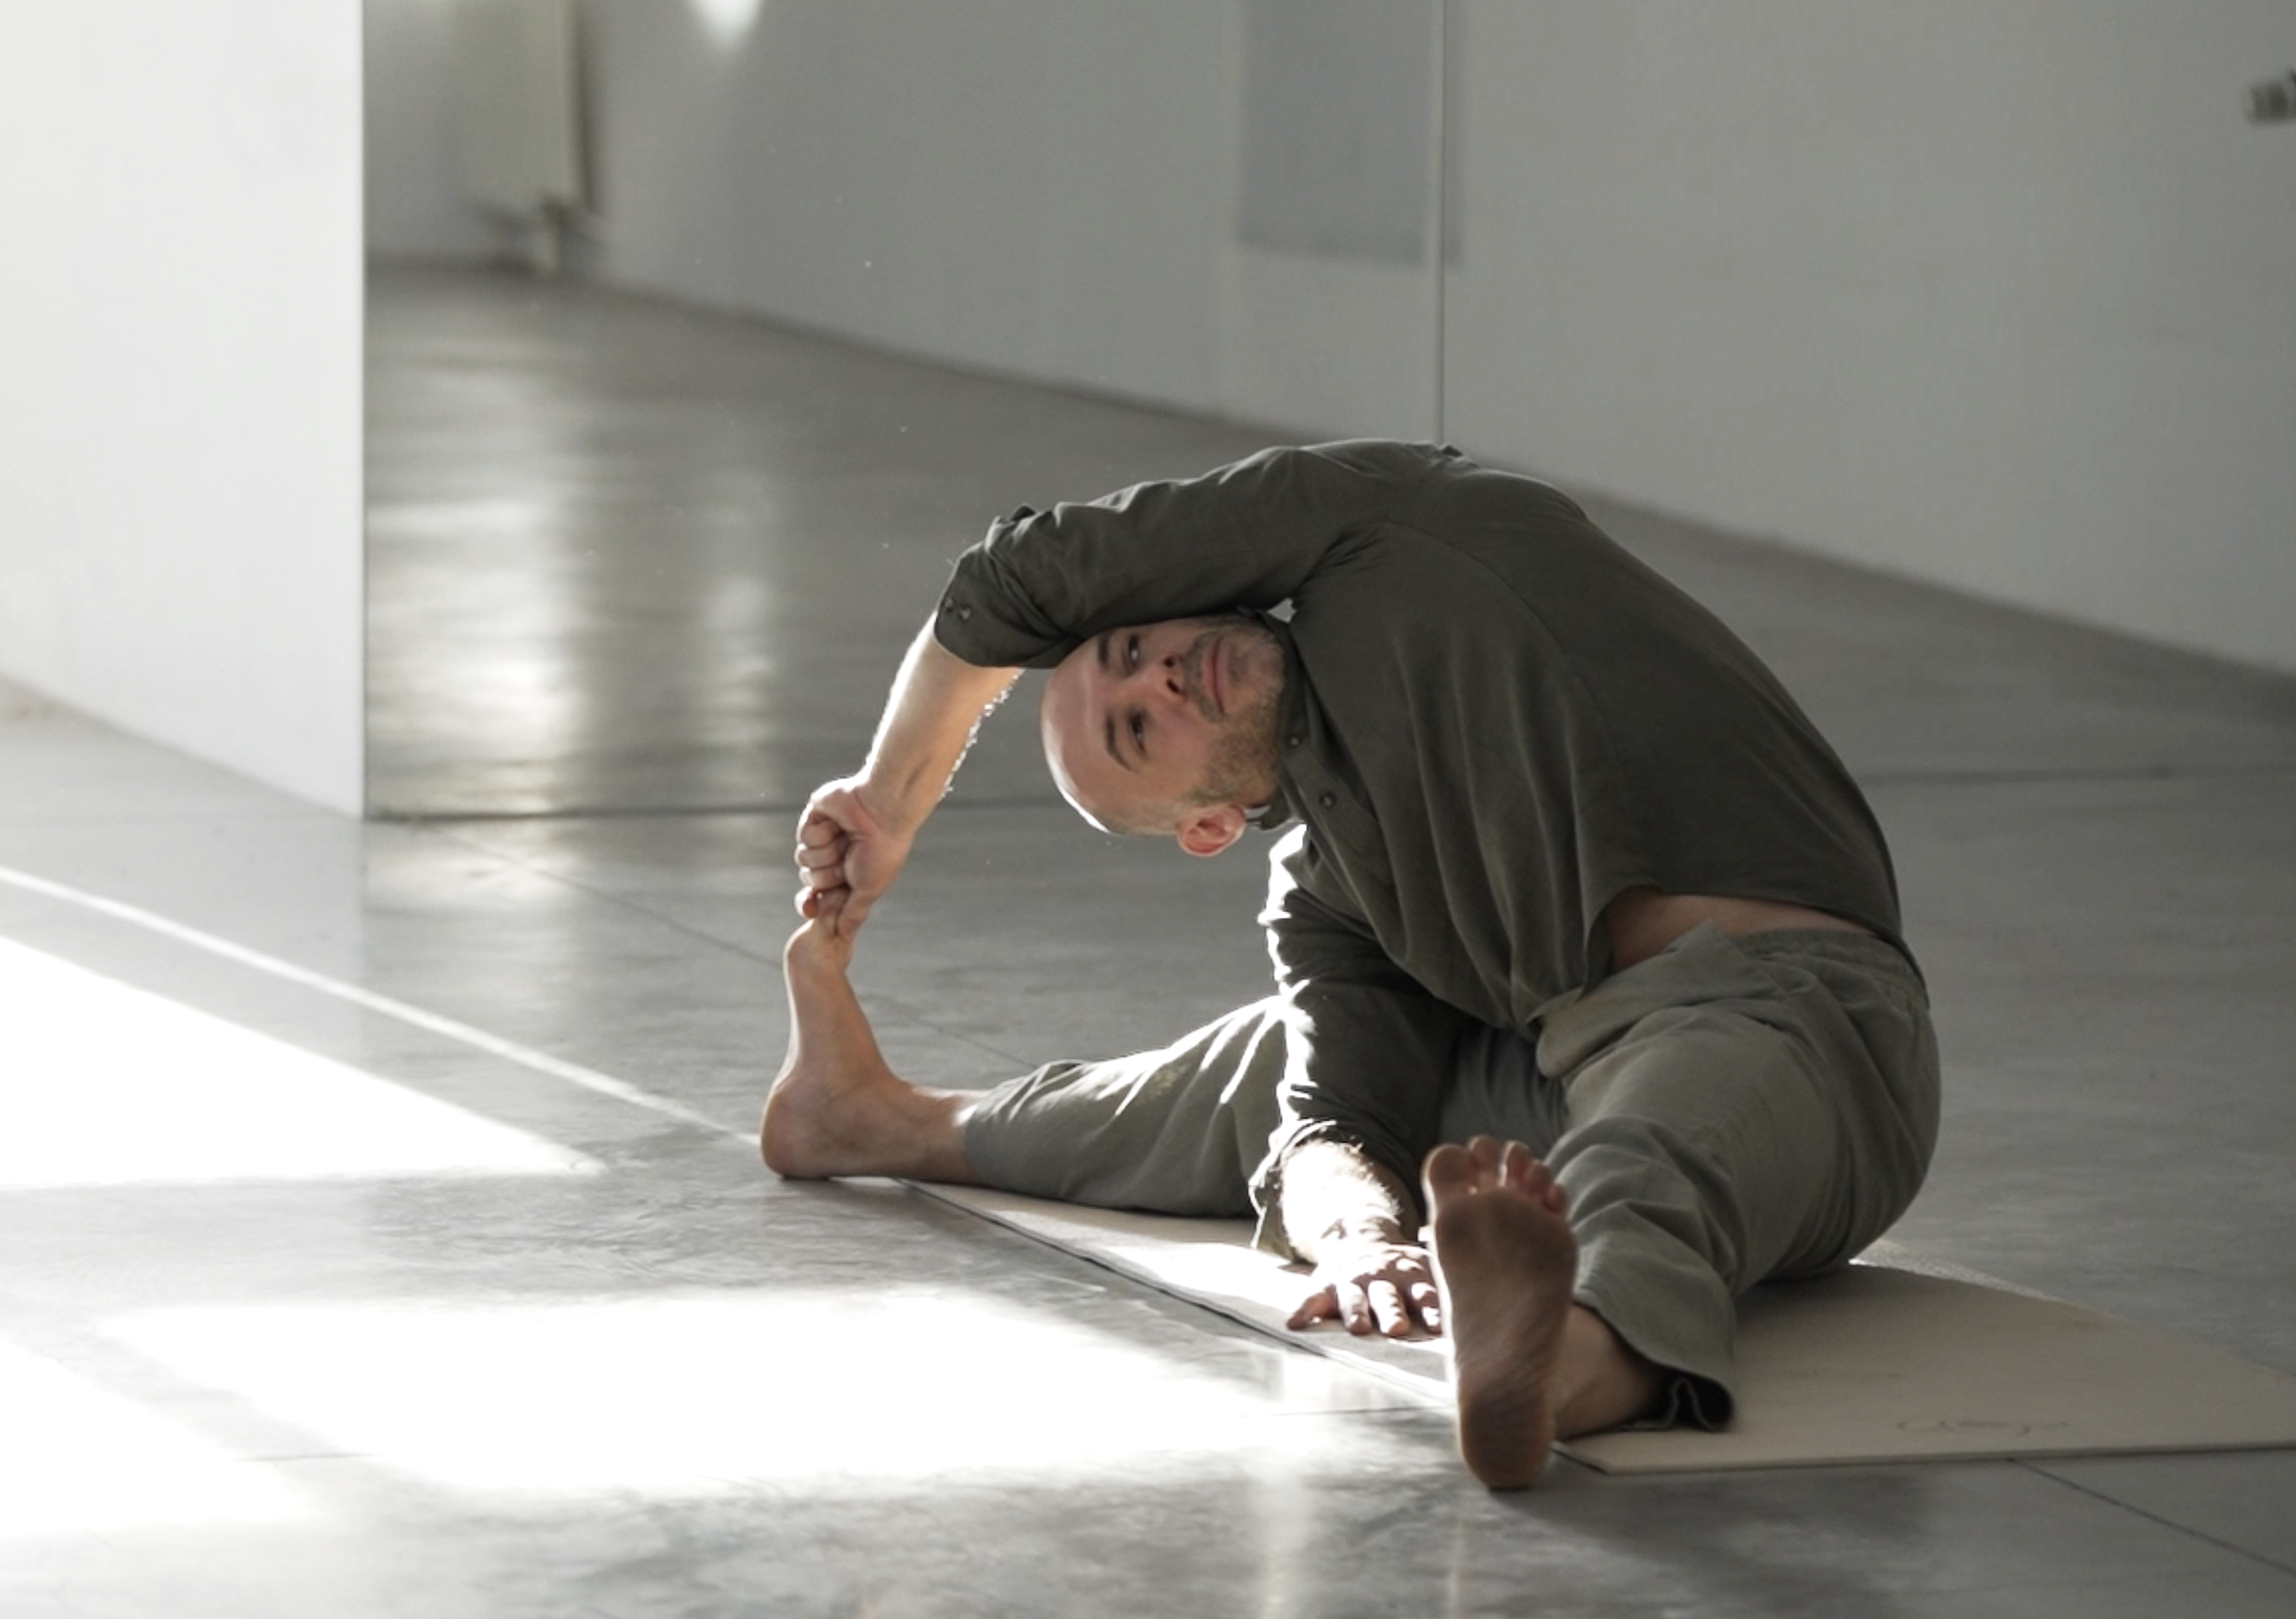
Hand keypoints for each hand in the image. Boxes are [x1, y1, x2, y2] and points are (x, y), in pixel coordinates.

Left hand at [793, 777, 915, 938]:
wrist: (883, 811)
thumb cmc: (882, 850)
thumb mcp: (869, 889)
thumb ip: (853, 912)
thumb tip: (843, 934)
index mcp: (849, 872)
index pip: (819, 893)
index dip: (811, 902)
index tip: (810, 909)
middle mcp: (835, 854)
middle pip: (809, 877)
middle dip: (826, 874)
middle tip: (846, 862)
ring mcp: (824, 835)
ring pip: (803, 858)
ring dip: (826, 852)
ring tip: (846, 840)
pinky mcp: (815, 816)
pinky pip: (803, 837)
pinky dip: (821, 834)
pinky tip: (838, 824)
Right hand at [1286, 1239, 1441, 1338]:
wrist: (1361, 1236)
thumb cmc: (1406, 1266)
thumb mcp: (1429, 1266)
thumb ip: (1454, 1285)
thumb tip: (1500, 1315)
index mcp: (1411, 1274)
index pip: (1423, 1292)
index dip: (1430, 1308)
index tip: (1437, 1327)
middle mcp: (1382, 1278)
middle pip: (1387, 1296)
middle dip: (1392, 1312)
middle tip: (1397, 1329)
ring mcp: (1352, 1281)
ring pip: (1353, 1299)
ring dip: (1356, 1313)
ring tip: (1358, 1328)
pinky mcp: (1326, 1285)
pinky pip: (1312, 1298)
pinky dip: (1303, 1311)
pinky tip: (1294, 1325)